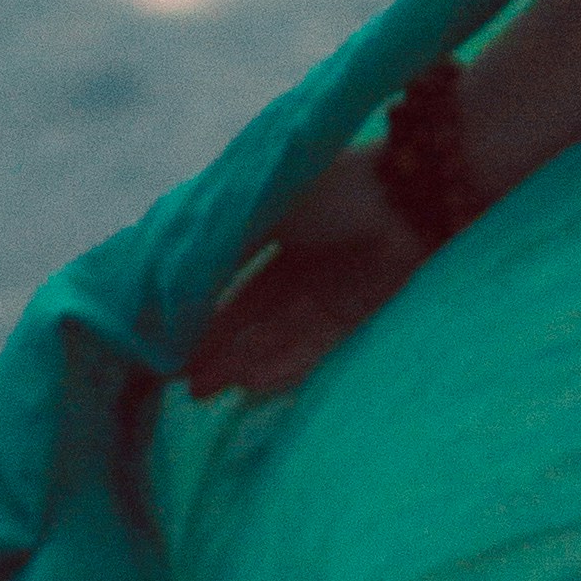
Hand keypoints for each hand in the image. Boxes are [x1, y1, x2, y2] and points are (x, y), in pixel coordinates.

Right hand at [182, 149, 425, 402]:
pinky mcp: (363, 313)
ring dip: (243, 364)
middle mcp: (305, 263)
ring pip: (279, 337)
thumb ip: (222, 251)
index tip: (168, 348)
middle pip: (253, 318)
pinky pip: (316, 347)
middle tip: (181, 385)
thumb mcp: (261, 210)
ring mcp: (334, 290)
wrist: (411, 190)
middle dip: (217, 350)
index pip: (233, 283)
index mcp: (278, 228)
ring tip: (203, 393)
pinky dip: (283, 366)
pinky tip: (249, 385)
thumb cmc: (333, 188)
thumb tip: (173, 296)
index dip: (203, 317)